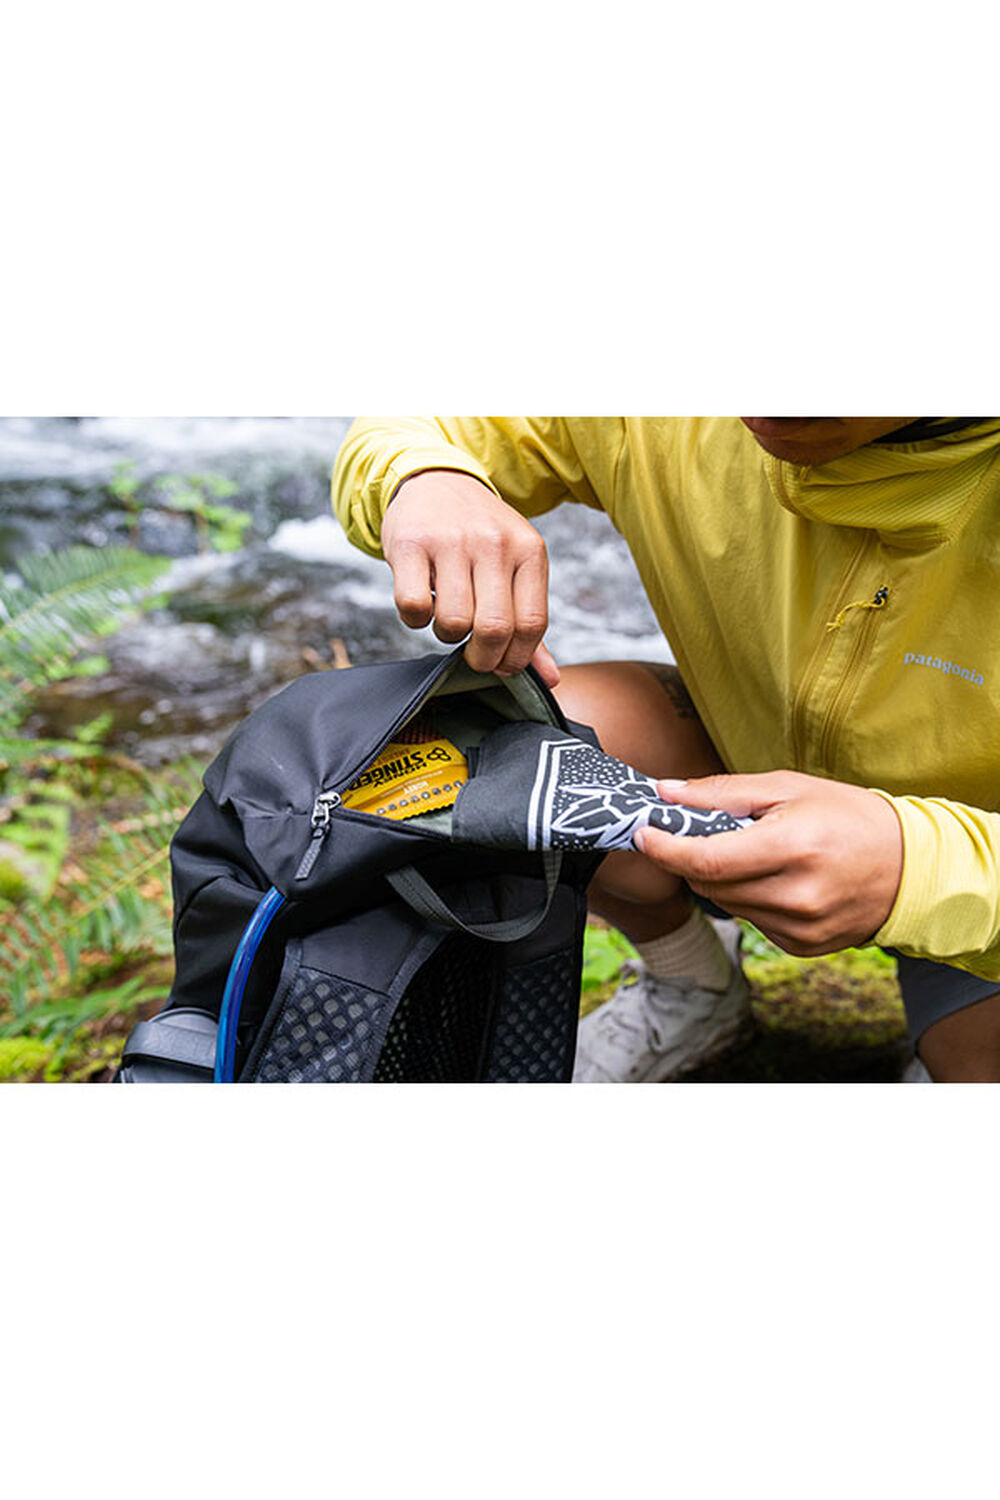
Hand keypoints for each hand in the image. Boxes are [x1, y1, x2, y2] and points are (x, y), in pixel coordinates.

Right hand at [381, 470, 558, 685]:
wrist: (436, 481)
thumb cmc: (479, 536)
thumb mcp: (514, 567)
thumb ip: (529, 624)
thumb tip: (549, 681)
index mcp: (529, 550)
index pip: (532, 624)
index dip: (516, 658)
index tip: (501, 665)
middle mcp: (494, 543)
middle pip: (494, 628)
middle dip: (482, 658)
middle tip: (473, 655)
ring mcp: (451, 541)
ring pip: (453, 622)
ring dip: (447, 635)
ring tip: (447, 618)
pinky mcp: (411, 543)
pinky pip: (414, 606)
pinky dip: (415, 620)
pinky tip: (422, 604)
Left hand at [633, 770, 903, 955]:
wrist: (909, 866)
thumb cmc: (848, 817)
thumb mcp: (788, 788)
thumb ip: (722, 793)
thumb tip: (666, 793)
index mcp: (793, 847)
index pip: (707, 859)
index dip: (666, 848)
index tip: (644, 833)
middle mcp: (797, 895)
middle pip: (709, 884)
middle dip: (694, 858)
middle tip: (705, 834)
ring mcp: (801, 927)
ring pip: (726, 905)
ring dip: (723, 879)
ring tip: (755, 855)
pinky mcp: (802, 947)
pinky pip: (751, 922)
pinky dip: (750, 900)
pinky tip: (778, 881)